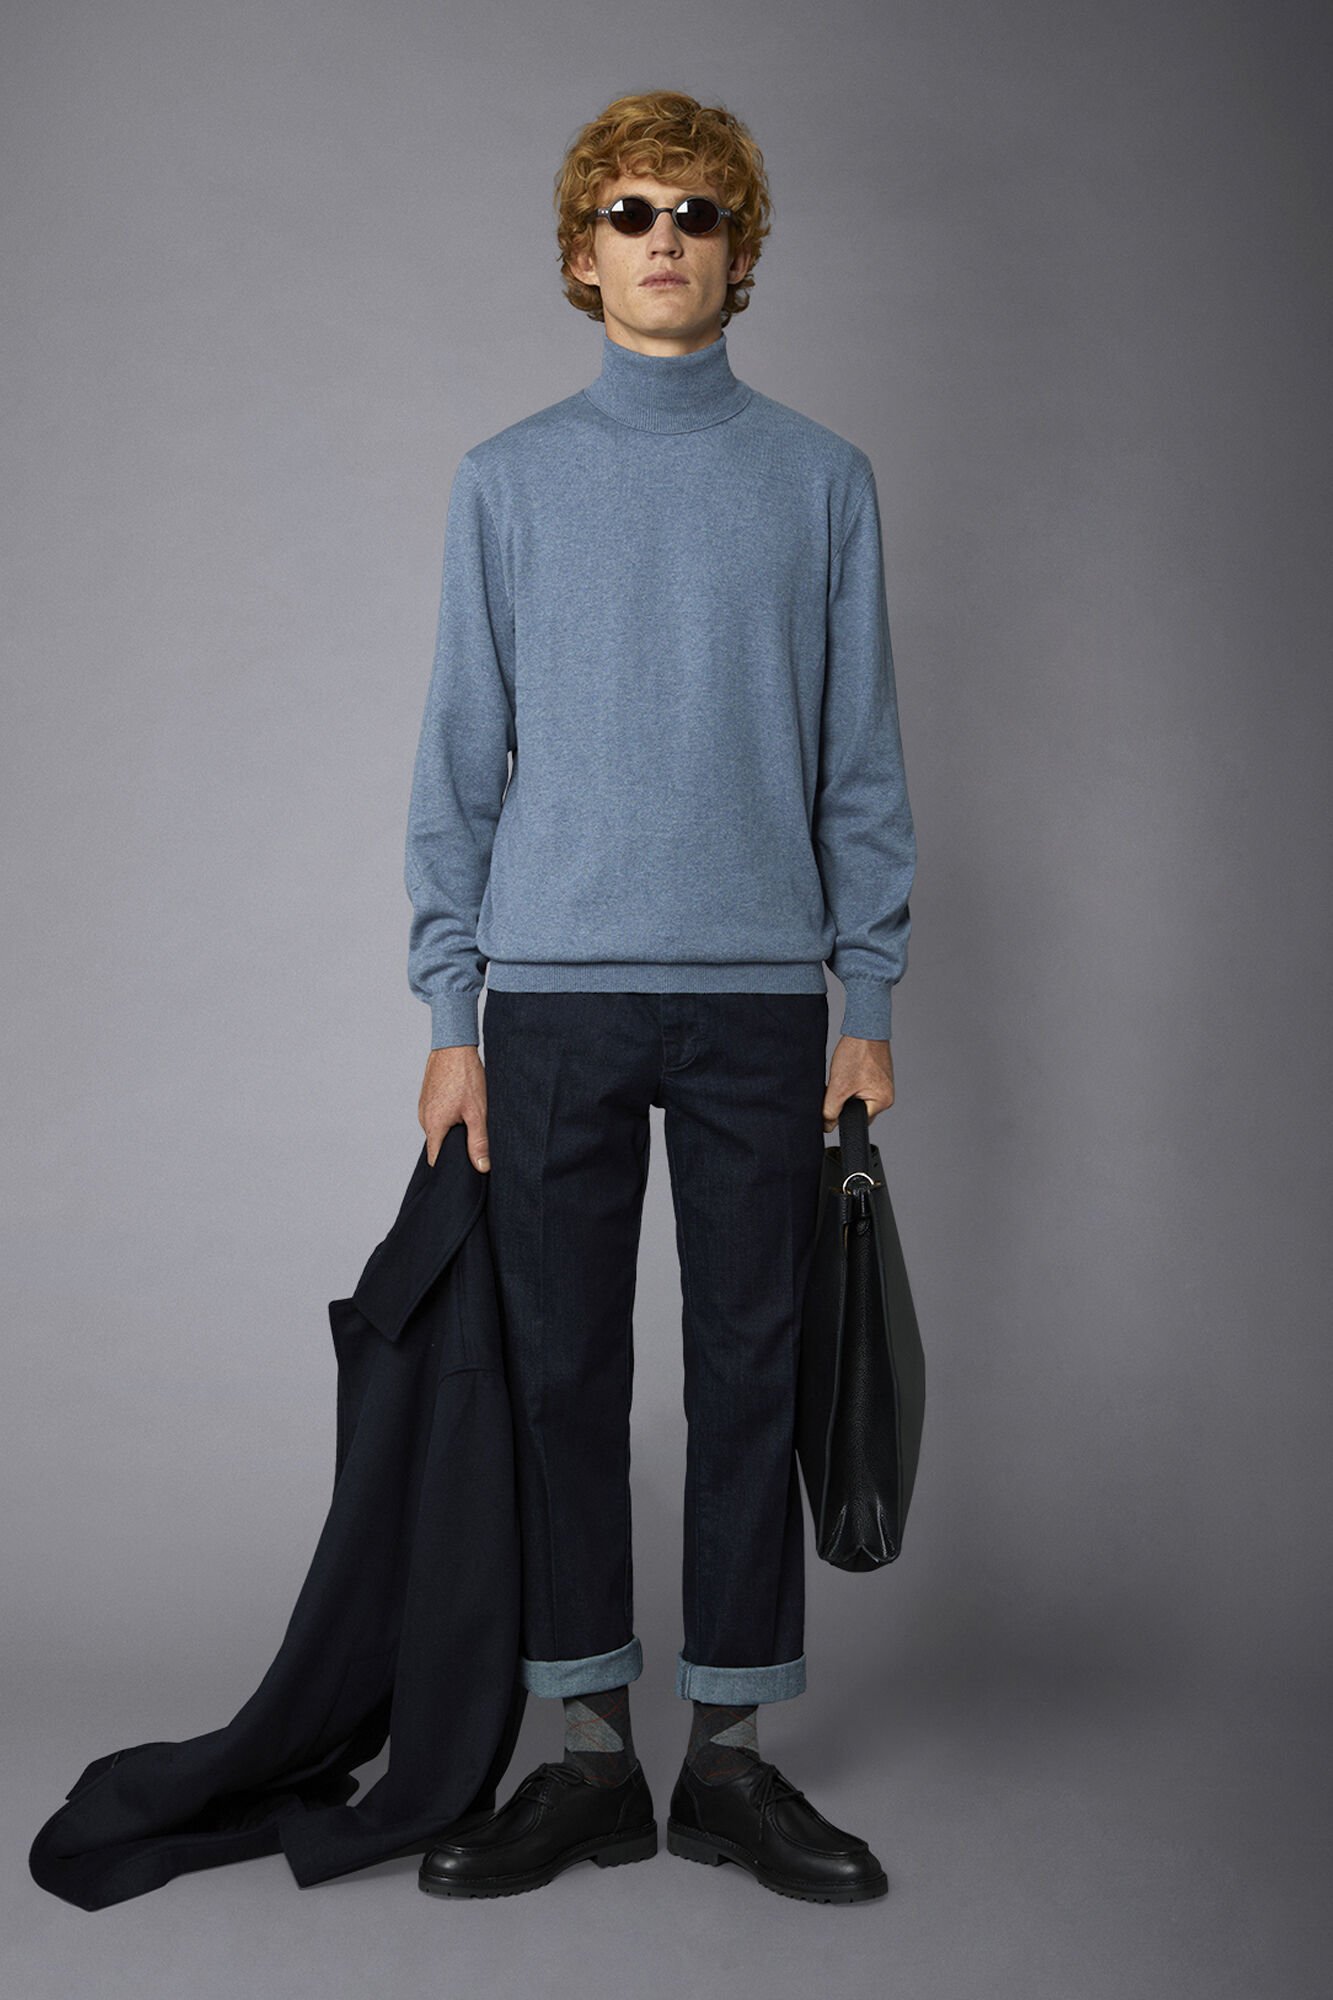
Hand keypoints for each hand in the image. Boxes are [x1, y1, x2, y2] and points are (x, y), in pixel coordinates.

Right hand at [419, 1044, 489, 1170]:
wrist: (454, 1046)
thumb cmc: (465, 1077)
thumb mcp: (477, 1112)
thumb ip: (479, 1141)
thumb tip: (482, 1167)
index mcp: (434, 1126)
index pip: (436, 1160)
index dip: (449, 1167)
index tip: (463, 1169)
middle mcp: (424, 1119)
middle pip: (438, 1145)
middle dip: (454, 1147)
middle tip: (474, 1141)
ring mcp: (423, 1107)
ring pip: (438, 1129)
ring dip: (452, 1130)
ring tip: (469, 1120)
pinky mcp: (427, 1098)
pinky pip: (436, 1116)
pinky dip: (448, 1117)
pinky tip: (462, 1107)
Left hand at [822, 1034, 894, 1131]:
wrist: (864, 1027)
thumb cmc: (857, 1053)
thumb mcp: (839, 1086)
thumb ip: (830, 1109)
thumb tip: (826, 1125)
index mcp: (882, 1102)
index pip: (857, 1121)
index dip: (841, 1114)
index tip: (833, 1102)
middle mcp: (887, 1096)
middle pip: (857, 1110)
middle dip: (844, 1101)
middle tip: (838, 1085)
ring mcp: (883, 1085)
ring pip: (857, 1098)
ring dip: (847, 1091)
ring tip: (845, 1075)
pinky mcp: (878, 1077)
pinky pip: (861, 1087)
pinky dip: (851, 1082)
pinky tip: (849, 1070)